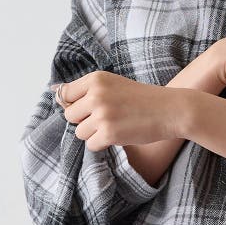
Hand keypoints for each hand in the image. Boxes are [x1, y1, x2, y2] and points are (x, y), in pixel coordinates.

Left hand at [55, 71, 181, 150]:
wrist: (170, 111)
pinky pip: (91, 145)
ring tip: (112, 130)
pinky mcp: (109, 133)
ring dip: (93, 135)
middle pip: (70, 115)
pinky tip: (116, 138)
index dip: (74, 106)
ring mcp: (102, 115)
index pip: (65, 94)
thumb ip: (89, 90)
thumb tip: (55, 92)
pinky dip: (101, 145)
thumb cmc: (144, 100)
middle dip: (83, 122)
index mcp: (96, 79)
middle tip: (103, 122)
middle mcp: (95, 95)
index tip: (87, 111)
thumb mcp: (114, 84)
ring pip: (80, 132)